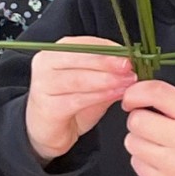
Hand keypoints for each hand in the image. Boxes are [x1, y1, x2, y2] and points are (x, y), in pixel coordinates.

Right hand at [26, 36, 136, 163]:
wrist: (48, 132)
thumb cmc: (68, 103)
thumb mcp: (91, 84)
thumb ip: (107, 72)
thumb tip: (131, 64)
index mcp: (56, 52)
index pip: (83, 43)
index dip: (107, 48)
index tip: (128, 53)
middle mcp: (45, 64)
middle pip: (80, 58)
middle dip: (108, 62)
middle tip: (129, 67)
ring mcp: (43, 85)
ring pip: (80, 79)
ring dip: (107, 80)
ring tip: (126, 82)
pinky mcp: (48, 107)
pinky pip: (77, 99)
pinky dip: (99, 96)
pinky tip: (115, 95)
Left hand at [121, 80, 174, 175]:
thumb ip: (171, 102)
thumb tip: (136, 95)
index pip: (158, 93)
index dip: (136, 92)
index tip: (131, 98)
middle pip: (137, 120)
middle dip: (138, 120)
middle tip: (149, 124)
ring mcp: (174, 165)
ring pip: (132, 143)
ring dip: (138, 141)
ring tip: (157, 144)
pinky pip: (136, 164)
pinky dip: (143, 160)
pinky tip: (159, 161)